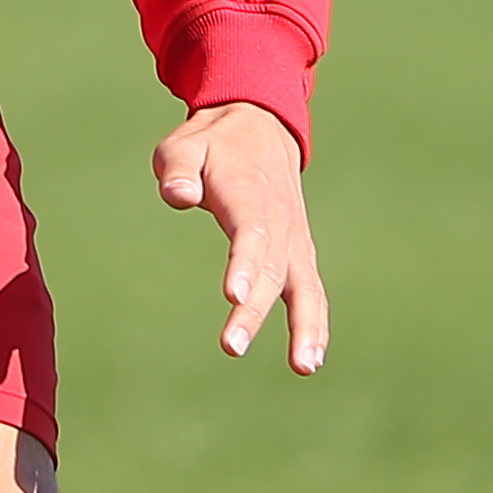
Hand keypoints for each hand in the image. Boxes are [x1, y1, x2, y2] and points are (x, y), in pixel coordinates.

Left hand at [152, 100, 327, 372]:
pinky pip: (311, 290)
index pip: (250, 233)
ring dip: (305, 326)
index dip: (244, 265)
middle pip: (272, 269)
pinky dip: (315, 322)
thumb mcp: (184, 145)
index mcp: (248, 194)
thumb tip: (177, 196)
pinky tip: (309, 359)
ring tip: (303, 365)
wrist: (260, 127)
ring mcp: (295, 239)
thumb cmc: (213, 144)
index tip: (233, 296)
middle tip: (232, 344)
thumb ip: (178, 170)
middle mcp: (279, 221)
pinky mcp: (300, 252)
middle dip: (254, 310)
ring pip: (304, 286)